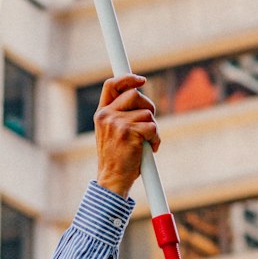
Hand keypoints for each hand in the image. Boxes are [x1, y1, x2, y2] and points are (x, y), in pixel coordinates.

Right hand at [93, 74, 159, 196]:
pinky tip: (149, 149)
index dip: (128, 78)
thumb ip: (120, 114)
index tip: (141, 80)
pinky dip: (156, 139)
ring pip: (147, 113)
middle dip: (148, 107)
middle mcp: (107, 115)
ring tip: (145, 143)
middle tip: (148, 123)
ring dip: (152, 128)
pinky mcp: (130, 132)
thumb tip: (139, 96)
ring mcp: (118, 123)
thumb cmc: (116, 158)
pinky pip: (153, 127)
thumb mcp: (110, 132)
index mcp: (101, 114)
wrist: (112, 180)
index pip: (111, 85)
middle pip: (135, 95)